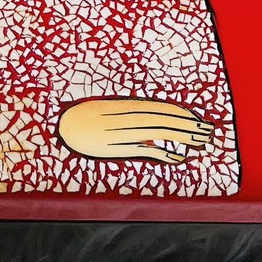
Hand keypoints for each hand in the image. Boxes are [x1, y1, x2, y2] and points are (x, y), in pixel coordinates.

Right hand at [57, 98, 213, 164]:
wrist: (52, 127)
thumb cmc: (71, 119)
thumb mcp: (95, 109)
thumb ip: (119, 114)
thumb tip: (142, 128)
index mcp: (119, 104)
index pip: (158, 107)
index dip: (180, 112)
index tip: (197, 116)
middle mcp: (123, 116)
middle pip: (164, 119)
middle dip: (189, 125)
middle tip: (210, 131)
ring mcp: (121, 132)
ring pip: (160, 131)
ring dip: (183, 136)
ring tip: (202, 141)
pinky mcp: (116, 148)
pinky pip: (144, 150)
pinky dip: (164, 153)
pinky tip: (179, 157)